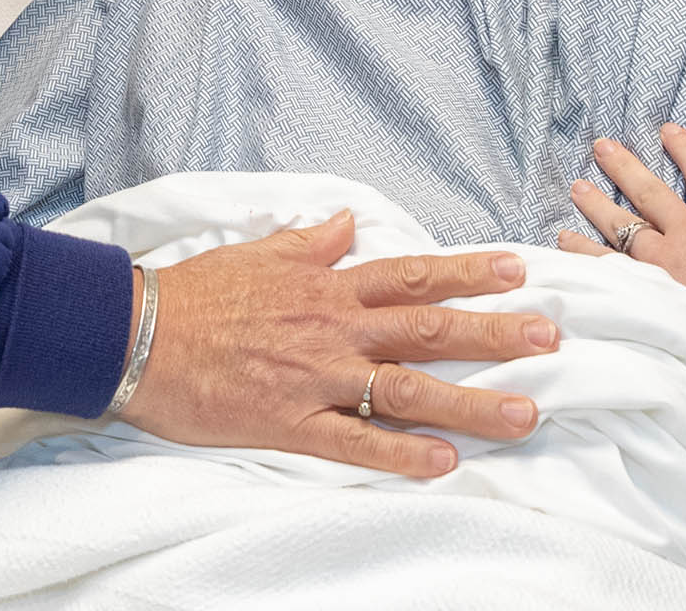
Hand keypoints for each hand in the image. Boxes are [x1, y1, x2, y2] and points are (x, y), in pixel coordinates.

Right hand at [121, 211, 555, 477]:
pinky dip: (400, 453)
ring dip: (470, 402)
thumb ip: (308, 241)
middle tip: (550, 339)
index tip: (519, 272)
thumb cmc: (195, 294)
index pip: (411, 274)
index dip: (467, 273)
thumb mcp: (257, 250)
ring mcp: (316, 377)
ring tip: (524, 414)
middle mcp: (332, 328)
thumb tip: (345, 221)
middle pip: (426, 329)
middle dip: (493, 335)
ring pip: (406, 390)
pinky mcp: (290, 422)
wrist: (135, 334)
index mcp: (326, 285)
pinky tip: (443, 464)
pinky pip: (355, 441)